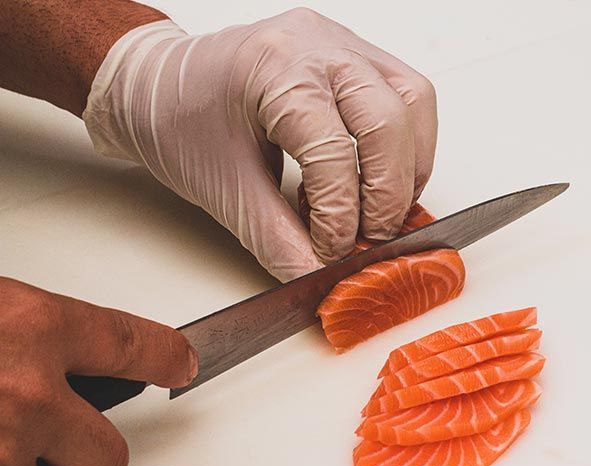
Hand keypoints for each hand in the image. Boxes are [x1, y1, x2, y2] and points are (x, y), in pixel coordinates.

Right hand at [0, 278, 197, 465]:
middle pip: (109, 455)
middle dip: (84, 459)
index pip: (134, 344)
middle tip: (47, 447)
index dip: (165, 358)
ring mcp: (0, 449)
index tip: (183, 364)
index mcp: (35, 327)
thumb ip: (26, 334)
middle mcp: (29, 391)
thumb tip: (45, 349)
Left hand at [83, 7, 437, 280]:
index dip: (341, 215)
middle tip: (371, 235)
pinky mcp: (353, 54)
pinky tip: (382, 175)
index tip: (332, 251)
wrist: (156, 84)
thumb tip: (324, 276)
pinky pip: (407, 95)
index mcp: (272, 68)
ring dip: (410, 166)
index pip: (333, 152)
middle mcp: (315, 43)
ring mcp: (339, 42)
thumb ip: (280, 241)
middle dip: (388, 193)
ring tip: (383, 208)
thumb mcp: (223, 190)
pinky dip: (406, 144)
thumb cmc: (175, 120)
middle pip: (389, 121)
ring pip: (413, 102)